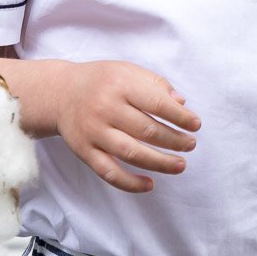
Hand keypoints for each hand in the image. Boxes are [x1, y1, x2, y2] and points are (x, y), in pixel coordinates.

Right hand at [54, 60, 200, 192]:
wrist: (61, 93)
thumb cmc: (101, 80)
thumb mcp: (127, 71)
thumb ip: (155, 84)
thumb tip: (181, 104)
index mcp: (120, 84)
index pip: (157, 103)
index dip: (180, 116)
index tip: (196, 124)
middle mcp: (106, 108)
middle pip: (146, 130)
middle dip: (174, 140)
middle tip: (191, 145)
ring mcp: (94, 132)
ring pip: (131, 153)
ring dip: (160, 162)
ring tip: (180, 165)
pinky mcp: (84, 152)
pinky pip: (109, 173)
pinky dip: (130, 183)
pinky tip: (150, 184)